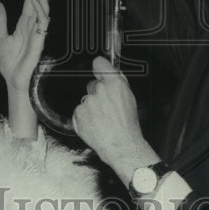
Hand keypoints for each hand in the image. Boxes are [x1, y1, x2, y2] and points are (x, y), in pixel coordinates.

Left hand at [0, 0, 49, 93]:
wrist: (12, 80)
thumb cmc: (10, 63)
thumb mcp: (0, 37)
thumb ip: (0, 20)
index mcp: (25, 22)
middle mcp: (33, 24)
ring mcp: (38, 31)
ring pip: (44, 6)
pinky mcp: (39, 40)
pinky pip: (42, 22)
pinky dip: (40, 10)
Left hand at [72, 55, 158, 186]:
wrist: (121, 145)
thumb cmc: (127, 126)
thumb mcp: (129, 99)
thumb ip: (119, 83)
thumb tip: (112, 73)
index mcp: (115, 84)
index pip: (100, 63)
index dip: (99, 65)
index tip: (97, 66)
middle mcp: (100, 90)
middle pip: (93, 85)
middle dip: (97, 94)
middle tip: (106, 108)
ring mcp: (88, 102)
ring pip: (86, 100)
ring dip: (91, 108)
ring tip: (102, 120)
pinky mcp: (79, 113)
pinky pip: (80, 112)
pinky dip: (85, 118)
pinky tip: (95, 124)